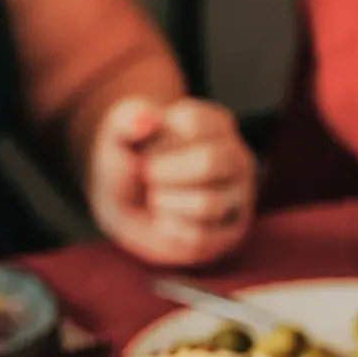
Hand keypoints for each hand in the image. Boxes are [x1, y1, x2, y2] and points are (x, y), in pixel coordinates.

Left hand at [88, 97, 255, 267]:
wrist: (133, 209)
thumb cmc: (132, 165)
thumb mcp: (118, 136)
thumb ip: (126, 119)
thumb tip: (145, 119)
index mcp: (216, 124)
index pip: (191, 123)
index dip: (156, 139)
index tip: (146, 145)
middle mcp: (236, 157)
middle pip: (209, 162)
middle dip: (163, 171)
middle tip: (147, 174)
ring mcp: (239, 196)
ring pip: (206, 204)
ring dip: (165, 202)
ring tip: (156, 197)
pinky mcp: (231, 230)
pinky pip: (199, 236)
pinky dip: (169, 229)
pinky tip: (164, 219)